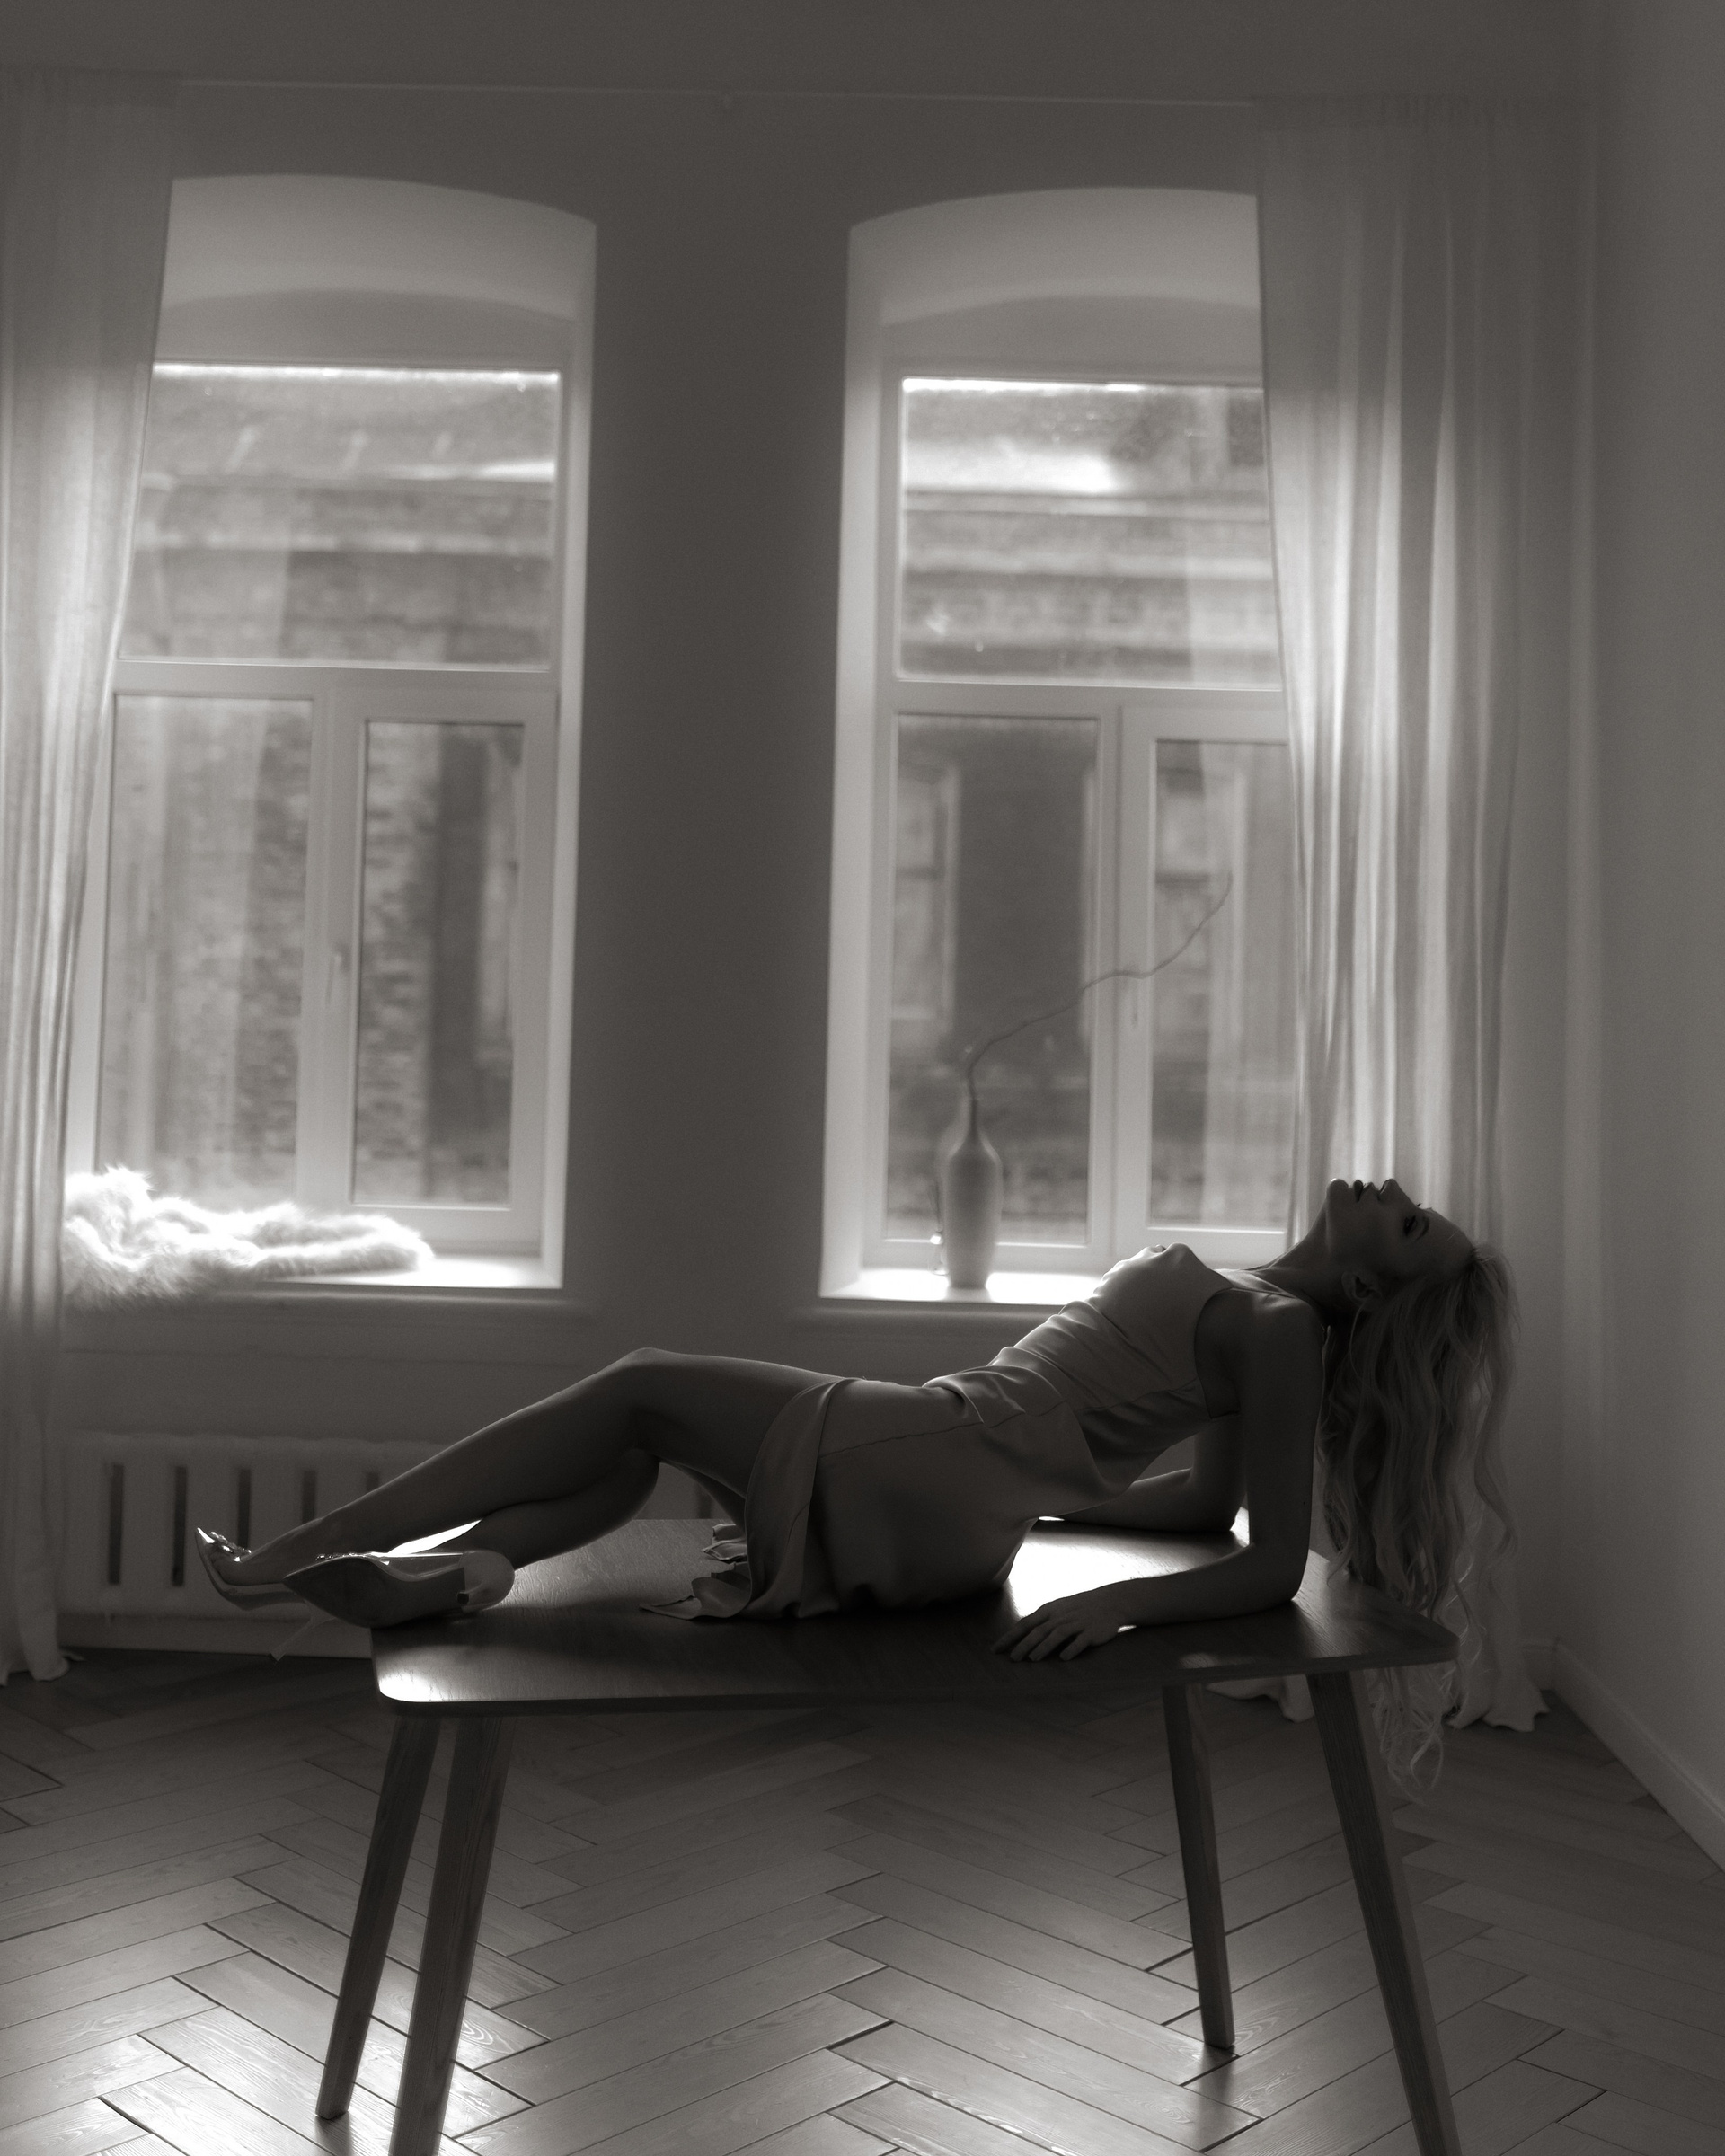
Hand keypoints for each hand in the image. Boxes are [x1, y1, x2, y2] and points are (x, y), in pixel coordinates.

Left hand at [993, 1587, 1131, 1661]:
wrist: (1110, 1601)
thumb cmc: (1078, 1608)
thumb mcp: (1057, 1609)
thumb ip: (1040, 1622)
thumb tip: (1019, 1637)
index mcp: (1049, 1610)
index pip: (1025, 1623)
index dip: (1010, 1637)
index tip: (995, 1649)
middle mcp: (1061, 1616)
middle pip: (1039, 1630)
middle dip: (1024, 1644)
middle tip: (1012, 1659)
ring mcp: (1077, 1622)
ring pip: (1058, 1634)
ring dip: (1045, 1646)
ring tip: (1033, 1659)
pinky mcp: (1092, 1631)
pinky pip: (1081, 1640)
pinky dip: (1072, 1648)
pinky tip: (1063, 1657)